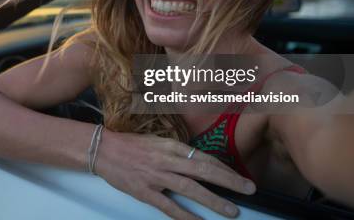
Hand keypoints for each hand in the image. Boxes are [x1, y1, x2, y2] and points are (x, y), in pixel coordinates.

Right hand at [95, 130, 256, 219]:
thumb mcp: (158, 142)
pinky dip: (186, 216)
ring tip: (231, 210)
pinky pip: (169, 207)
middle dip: (229, 180)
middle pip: (204, 171)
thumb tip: (199, 162)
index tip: (240, 176)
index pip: (204, 157)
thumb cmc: (131, 145)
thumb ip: (178, 152)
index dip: (224, 167)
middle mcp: (167, 160)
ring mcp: (156, 177)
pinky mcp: (145, 192)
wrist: (104, 150)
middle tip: (249, 189)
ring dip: (214, 200)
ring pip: (191, 189)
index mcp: (171, 146)